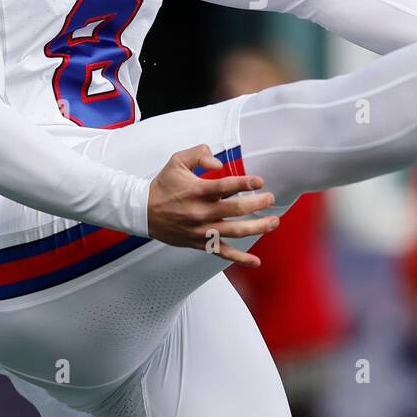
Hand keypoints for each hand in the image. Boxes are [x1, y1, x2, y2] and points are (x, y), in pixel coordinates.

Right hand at [147, 145, 278, 266]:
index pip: (226, 186)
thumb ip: (200, 154)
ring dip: (257, 227)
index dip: (245, 183)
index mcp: (197, 190)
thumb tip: (220, 163)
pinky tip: (255, 262)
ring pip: (235, 231)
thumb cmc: (162, 186)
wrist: (143, 211)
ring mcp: (202, 230)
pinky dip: (240, 259)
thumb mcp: (177, 161)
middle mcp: (201, 211)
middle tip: (270, 198)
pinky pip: (222, 253)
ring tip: (273, 222)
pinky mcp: (199, 243)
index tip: (259, 181)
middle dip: (258, 204)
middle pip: (236, 209)